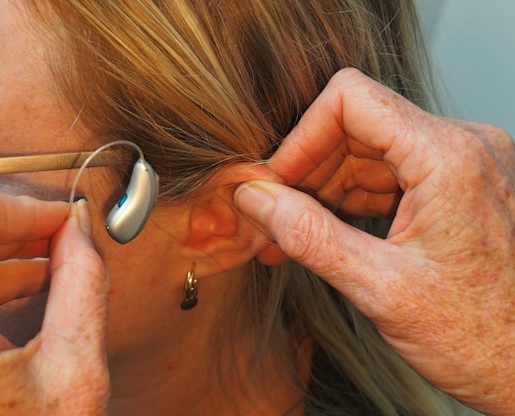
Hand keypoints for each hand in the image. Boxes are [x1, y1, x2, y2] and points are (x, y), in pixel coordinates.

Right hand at [234, 68, 513, 414]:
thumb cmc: (483, 339)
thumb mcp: (381, 289)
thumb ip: (309, 236)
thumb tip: (255, 199)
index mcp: (449, 158)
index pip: (350, 100)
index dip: (301, 137)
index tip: (276, 182)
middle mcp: (463, 147)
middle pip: (356, 125)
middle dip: (308, 170)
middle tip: (273, 218)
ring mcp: (464, 164)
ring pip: (369, 148)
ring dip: (325, 188)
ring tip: (292, 236)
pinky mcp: (459, 185)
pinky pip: (391, 172)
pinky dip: (353, 198)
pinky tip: (328, 233)